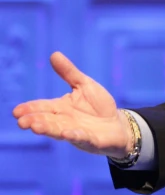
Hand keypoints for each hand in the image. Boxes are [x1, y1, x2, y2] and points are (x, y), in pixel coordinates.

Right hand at [13, 51, 132, 157]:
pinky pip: (82, 138)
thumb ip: (69, 73)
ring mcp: (77, 132)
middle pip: (47, 121)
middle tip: (22, 122)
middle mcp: (65, 121)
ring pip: (59, 131)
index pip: (42, 107)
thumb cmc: (99, 105)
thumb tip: (54, 54)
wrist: (118, 123)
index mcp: (61, 107)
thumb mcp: (84, 85)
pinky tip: (68, 133)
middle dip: (34, 121)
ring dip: (48, 129)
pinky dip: (75, 135)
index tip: (16, 111)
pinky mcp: (92, 140)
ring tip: (36, 127)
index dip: (30, 109)